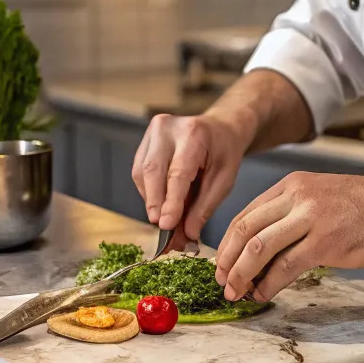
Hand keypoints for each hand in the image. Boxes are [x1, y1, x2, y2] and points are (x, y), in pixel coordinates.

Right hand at [132, 112, 252, 240]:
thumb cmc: (224, 153)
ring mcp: (153, 131)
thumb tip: (188, 234)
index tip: (166, 225)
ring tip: (166, 218)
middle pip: (152, 171)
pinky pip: (139, 171)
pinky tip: (162, 202)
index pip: (178, 173)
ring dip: (152, 200)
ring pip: (142, 174)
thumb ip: (204, 207)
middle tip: (163, 229)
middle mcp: (168, 128)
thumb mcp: (224, 180)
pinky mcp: (145, 139)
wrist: (220, 129)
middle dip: (156, 204)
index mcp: (194, 134)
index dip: (170, 202)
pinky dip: (149, 192)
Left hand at [214, 172, 363, 301]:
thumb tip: (261, 248)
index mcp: (291, 185)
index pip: (245, 214)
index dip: (228, 243)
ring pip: (258, 248)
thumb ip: (290, 215)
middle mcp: (296, 197)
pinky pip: (285, 266)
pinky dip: (269, 284)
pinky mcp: (325, 242)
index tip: (222, 264)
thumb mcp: (320, 197)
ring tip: (237, 292)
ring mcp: (310, 218)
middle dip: (227, 260)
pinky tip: (264, 294)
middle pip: (244, 230)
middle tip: (222, 282)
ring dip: (242, 275)